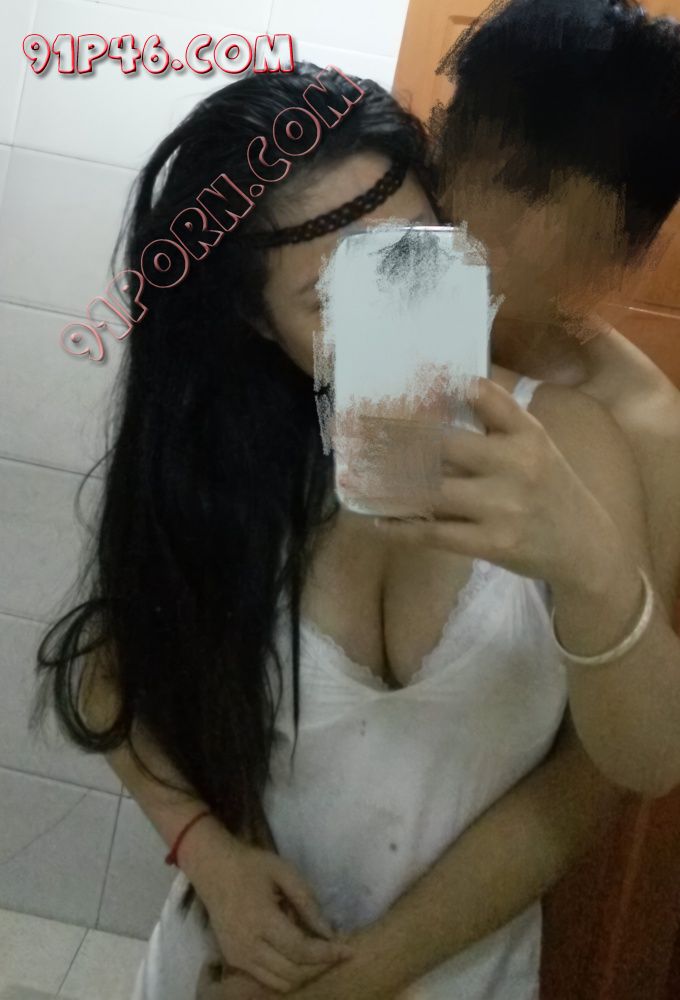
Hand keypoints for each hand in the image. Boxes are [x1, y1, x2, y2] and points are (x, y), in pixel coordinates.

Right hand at [185, 818, 352, 993]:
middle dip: (321, 967)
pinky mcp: (234, 961)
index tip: (349, 950)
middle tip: (337, 953)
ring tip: (321, 957)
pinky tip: (299, 959)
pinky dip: (287, 976)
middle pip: (293, 972)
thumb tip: (329, 932)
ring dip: (305, 975)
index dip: (328, 954)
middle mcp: (248, 945)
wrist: (213, 869)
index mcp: (262, 920)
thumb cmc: (251, 866)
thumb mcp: (284, 872)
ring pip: (281, 982)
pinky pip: (267, 980)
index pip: (301, 950)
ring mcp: (239, 957)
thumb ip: (307, 902)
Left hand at [374, 377, 620, 589]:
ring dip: (385, 484)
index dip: (438, 386)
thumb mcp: (535, 445)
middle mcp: (516, 464)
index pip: (482, 395)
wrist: (586, 547)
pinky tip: (376, 520)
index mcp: (526, 433)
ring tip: (352, 475)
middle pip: (442, 443)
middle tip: (351, 429)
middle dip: (391, 435)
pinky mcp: (493, 543)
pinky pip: (435, 533)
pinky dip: (401, 527)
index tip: (397, 383)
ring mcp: (503, 506)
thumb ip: (495, 420)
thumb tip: (437, 391)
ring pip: (430, 490)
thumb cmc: (549, 488)